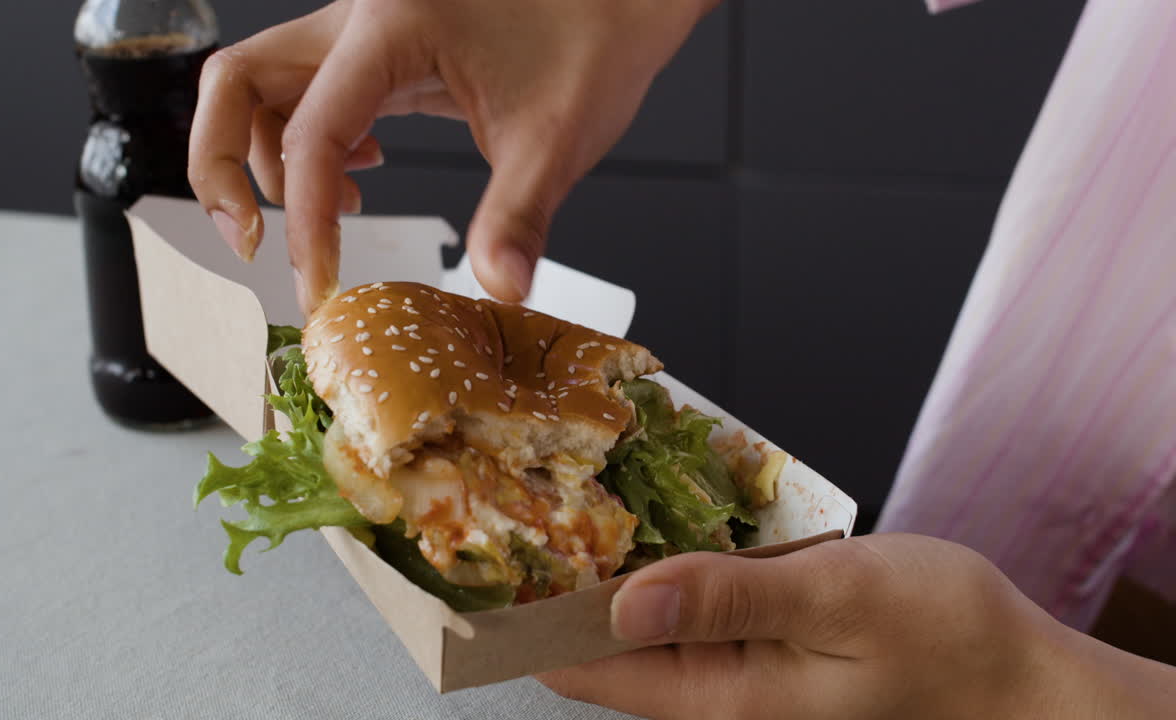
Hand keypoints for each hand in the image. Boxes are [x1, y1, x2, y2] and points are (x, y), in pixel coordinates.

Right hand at [188, 0, 717, 312]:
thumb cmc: (595, 40)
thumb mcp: (557, 138)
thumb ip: (518, 215)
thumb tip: (500, 286)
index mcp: (392, 27)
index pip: (311, 134)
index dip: (307, 221)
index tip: (317, 284)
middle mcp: (359, 17)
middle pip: (236, 81)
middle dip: (220, 166)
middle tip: (250, 241)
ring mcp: (362, 29)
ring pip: (260, 85)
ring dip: (263, 156)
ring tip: (333, 212)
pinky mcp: (379, 48)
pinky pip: (306, 90)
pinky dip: (307, 141)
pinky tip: (365, 171)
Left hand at [539, 533, 1175, 719]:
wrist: (1013, 669)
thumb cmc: (946, 640)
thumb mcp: (839, 605)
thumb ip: (731, 601)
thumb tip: (625, 604)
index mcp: (718, 694)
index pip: (584, 663)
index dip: (525, 614)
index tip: (484, 553)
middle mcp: (710, 678)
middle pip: (600, 628)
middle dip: (558, 566)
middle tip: (516, 482)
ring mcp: (730, 649)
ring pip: (641, 597)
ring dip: (611, 544)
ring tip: (566, 472)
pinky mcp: (753, 620)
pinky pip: (689, 579)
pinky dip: (668, 537)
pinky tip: (655, 487)